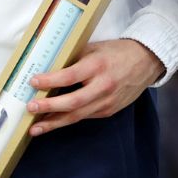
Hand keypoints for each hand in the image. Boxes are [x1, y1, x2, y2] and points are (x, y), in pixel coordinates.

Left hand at [26, 39, 163, 134]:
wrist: (146, 62)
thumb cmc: (116, 52)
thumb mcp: (94, 49)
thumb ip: (74, 59)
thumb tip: (47, 68)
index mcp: (98, 66)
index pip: (70, 76)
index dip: (50, 81)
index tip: (33, 82)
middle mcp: (103, 86)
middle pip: (72, 102)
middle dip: (49, 107)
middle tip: (31, 108)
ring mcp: (107, 101)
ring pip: (77, 115)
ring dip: (54, 123)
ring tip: (35, 128)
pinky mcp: (109, 111)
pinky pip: (85, 116)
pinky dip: (68, 120)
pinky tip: (53, 123)